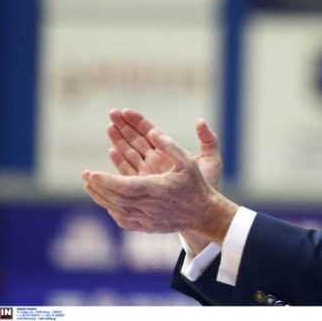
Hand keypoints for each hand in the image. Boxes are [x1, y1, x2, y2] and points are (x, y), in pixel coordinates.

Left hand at [83, 130, 237, 238]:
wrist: (203, 214)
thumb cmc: (195, 185)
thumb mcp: (187, 162)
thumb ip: (170, 146)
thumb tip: (153, 131)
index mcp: (156, 189)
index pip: (123, 186)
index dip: (104, 180)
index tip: (90, 173)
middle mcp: (149, 206)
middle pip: (115, 198)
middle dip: (98, 186)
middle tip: (85, 175)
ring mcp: (147, 219)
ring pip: (116, 209)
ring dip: (101, 197)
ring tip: (90, 186)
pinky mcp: (147, 227)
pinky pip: (123, 220)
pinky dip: (112, 210)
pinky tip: (106, 202)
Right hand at [106, 108, 222, 187]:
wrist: (203, 210)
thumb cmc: (209, 184)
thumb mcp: (212, 160)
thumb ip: (208, 140)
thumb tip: (200, 121)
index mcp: (171, 151)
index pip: (151, 132)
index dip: (139, 121)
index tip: (126, 111)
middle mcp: (158, 159)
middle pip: (137, 139)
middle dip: (124, 126)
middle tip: (112, 113)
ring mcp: (150, 172)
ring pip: (130, 152)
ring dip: (119, 140)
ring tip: (109, 126)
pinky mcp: (144, 185)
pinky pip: (129, 171)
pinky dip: (120, 161)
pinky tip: (112, 151)